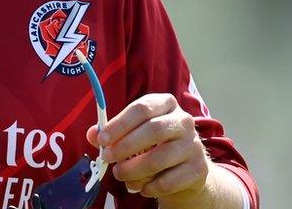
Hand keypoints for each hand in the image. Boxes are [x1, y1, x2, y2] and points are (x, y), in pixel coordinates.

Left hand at [86, 94, 207, 201]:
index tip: (101, 139)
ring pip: (160, 158)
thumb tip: (92, 134)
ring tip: (120, 174)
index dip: (120, 123)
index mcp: (166, 104)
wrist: (186, 169)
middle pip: (153, 130)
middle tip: (107, 158)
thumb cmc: (154, 145)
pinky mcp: (198, 169)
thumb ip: (113, 133)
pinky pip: (169, 180)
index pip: (142, 108)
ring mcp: (194, 145)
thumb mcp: (134, 133)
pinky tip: (141, 188)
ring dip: (134, 169)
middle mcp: (184, 121)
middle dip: (125, 146)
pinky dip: (150, 187)